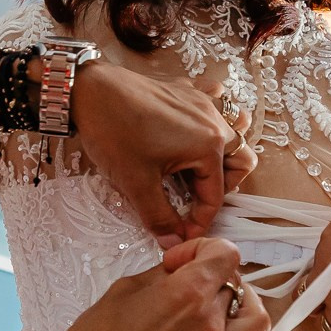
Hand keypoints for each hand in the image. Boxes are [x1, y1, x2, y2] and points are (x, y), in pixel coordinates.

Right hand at [46, 237, 270, 330]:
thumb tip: (179, 269)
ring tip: (215, 300)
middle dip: (212, 271)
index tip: (179, 260)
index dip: (203, 247)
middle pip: (236, 282)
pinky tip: (215, 327)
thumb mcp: (125, 289)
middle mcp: (210, 323)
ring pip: (255, 317)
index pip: (226, 255)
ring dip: (242, 301)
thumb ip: (161, 275)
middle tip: (186, 277)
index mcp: (189, 294)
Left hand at [69, 64, 254, 246]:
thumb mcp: (136, 183)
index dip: (200, 221)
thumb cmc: (114, 132)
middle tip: (195, 200)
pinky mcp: (186, 90)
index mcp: (207, 145)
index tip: (183, 234)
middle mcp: (213, 121)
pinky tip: (190, 130)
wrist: (90, 89)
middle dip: (224, 186)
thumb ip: (159, 217)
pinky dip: (211, 117)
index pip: (215, 195)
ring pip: (235, 127)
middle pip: (240, 160)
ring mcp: (201, 102)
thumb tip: (172, 241)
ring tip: (200, 167)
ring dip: (226, 149)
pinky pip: (214, 101)